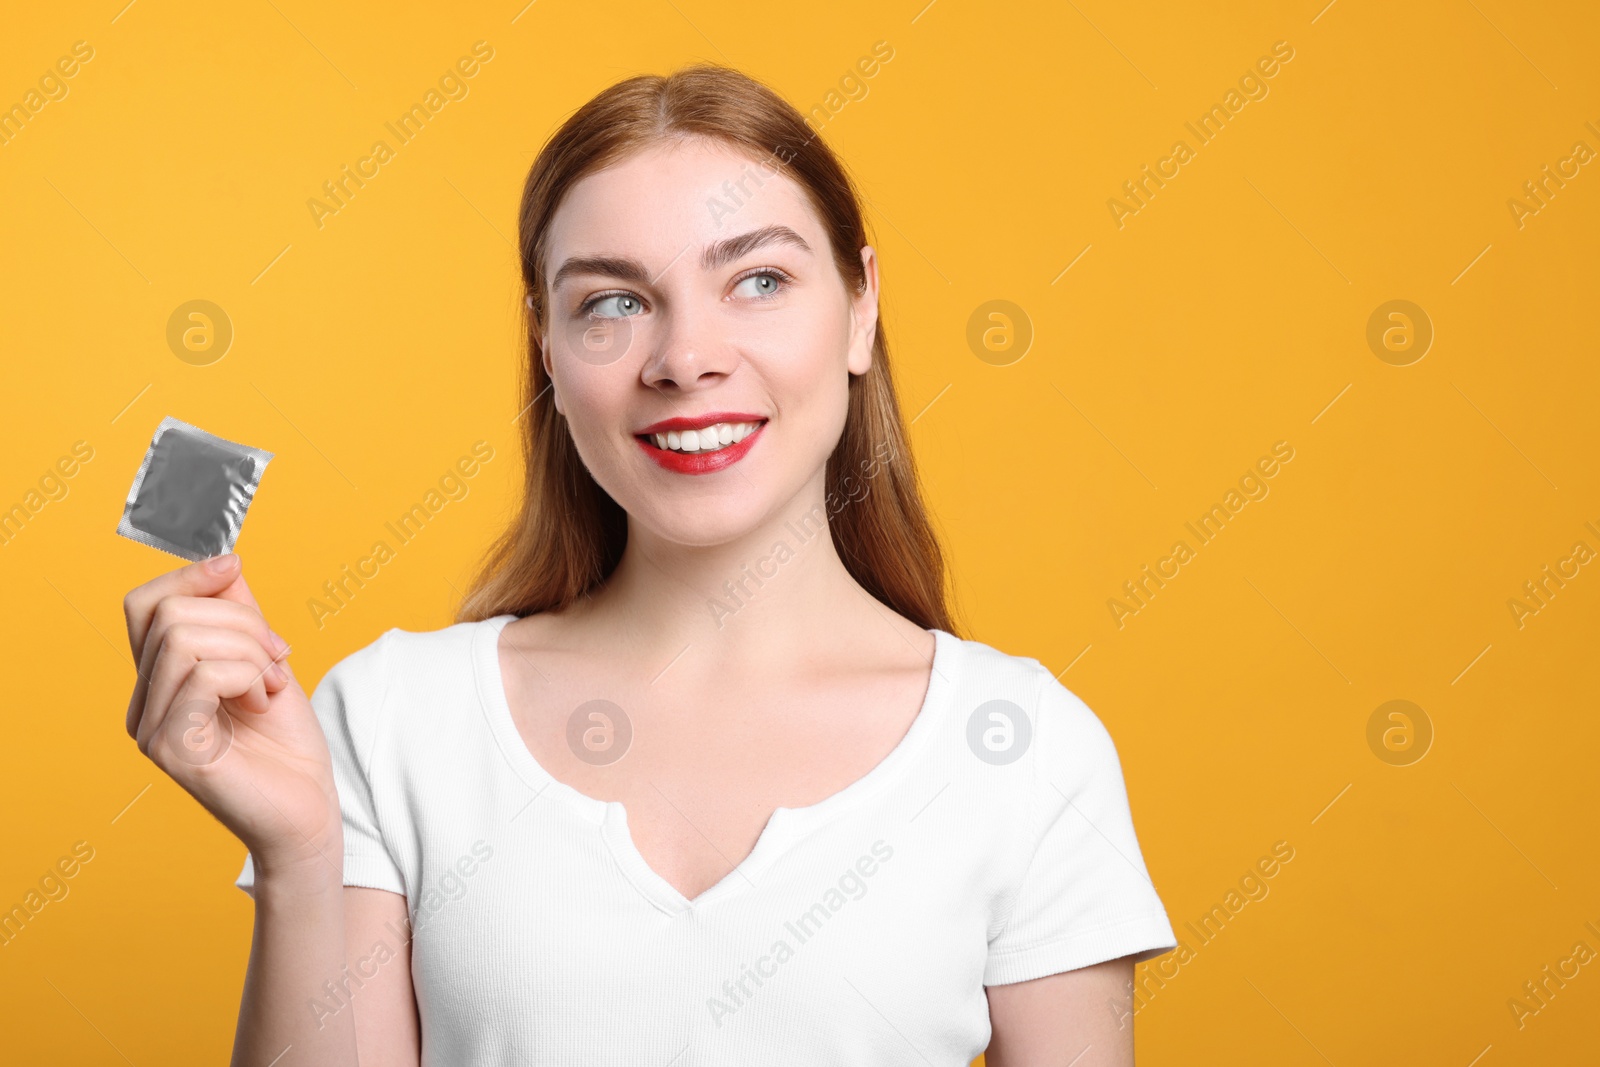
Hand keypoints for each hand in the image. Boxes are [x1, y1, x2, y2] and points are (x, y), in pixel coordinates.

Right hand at [122, 553, 341, 882]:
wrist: (307, 812)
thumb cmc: (287, 745)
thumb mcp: (266, 661)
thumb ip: (239, 616)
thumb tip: (223, 562)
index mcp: (159, 681)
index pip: (145, 605)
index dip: (189, 575)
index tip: (235, 566)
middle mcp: (143, 705)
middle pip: (170, 614)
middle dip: (240, 621)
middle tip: (277, 657)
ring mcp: (151, 729)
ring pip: (185, 639)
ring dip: (249, 650)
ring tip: (272, 684)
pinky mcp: (173, 749)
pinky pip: (203, 675)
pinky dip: (247, 676)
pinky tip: (263, 702)